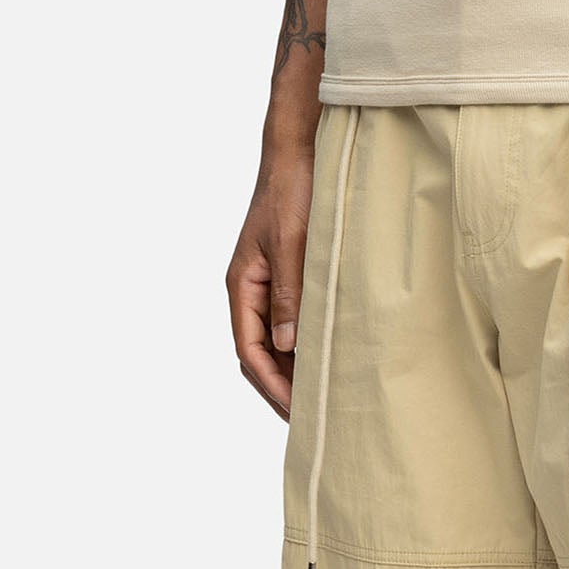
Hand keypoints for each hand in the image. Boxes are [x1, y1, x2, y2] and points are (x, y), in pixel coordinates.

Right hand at [227, 150, 314, 419]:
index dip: (271, 384)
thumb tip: (287, 345)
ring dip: (293, 367)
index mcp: (242, 285)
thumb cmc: (292, 191)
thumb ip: (289, 293)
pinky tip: (327, 353)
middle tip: (311, 418)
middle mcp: (251, 288)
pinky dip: (304, 341)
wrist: (298, 151)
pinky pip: (291, 317)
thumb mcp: (292, 242)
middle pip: (258, 352)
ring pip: (275, 338)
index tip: (296, 411)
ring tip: (320, 395)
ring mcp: (268, 281)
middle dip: (280, 386)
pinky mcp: (288, 271)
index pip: (249, 350)